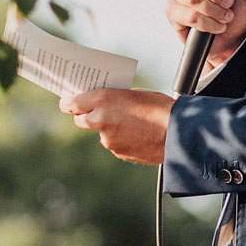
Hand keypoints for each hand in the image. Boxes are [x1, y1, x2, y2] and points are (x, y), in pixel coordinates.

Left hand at [60, 88, 174, 164]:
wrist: (178, 133)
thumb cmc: (160, 107)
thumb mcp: (134, 94)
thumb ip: (114, 99)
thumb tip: (105, 104)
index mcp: (103, 99)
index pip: (72, 103)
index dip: (70, 103)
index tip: (68, 102)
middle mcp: (100, 120)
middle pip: (81, 120)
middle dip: (86, 116)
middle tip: (96, 111)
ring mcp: (108, 139)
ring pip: (101, 133)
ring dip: (109, 128)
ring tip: (131, 123)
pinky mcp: (118, 152)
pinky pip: (115, 144)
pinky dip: (121, 139)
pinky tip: (138, 134)